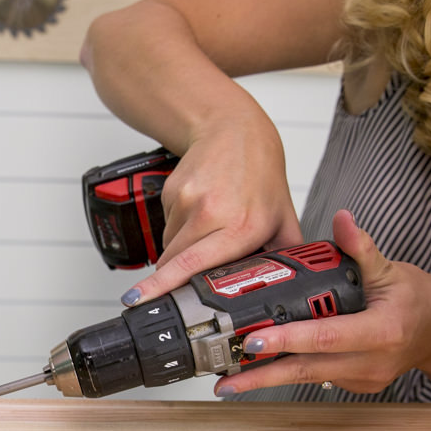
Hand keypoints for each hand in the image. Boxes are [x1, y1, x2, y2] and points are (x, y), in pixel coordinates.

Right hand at [119, 115, 303, 306]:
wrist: (234, 131)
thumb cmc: (259, 174)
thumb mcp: (283, 217)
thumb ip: (285, 256)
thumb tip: (289, 288)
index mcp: (242, 227)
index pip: (193, 264)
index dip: (164, 285)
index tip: (140, 300)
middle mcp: (212, 213)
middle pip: (175, 262)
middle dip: (180, 273)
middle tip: (201, 262)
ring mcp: (188, 201)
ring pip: (169, 246)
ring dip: (182, 248)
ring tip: (208, 226)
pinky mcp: (171, 193)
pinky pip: (166, 227)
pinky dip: (178, 227)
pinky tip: (198, 211)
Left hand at [212, 210, 430, 396]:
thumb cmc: (415, 298)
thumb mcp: (391, 269)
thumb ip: (362, 248)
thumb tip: (342, 220)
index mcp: (381, 331)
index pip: (326, 337)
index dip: (288, 339)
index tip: (254, 340)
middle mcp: (371, 362)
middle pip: (308, 369)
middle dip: (263, 374)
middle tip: (225, 377)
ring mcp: (362, 379)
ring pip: (308, 379)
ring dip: (267, 379)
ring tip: (228, 382)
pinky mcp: (354, 386)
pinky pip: (316, 378)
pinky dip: (287, 373)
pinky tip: (257, 372)